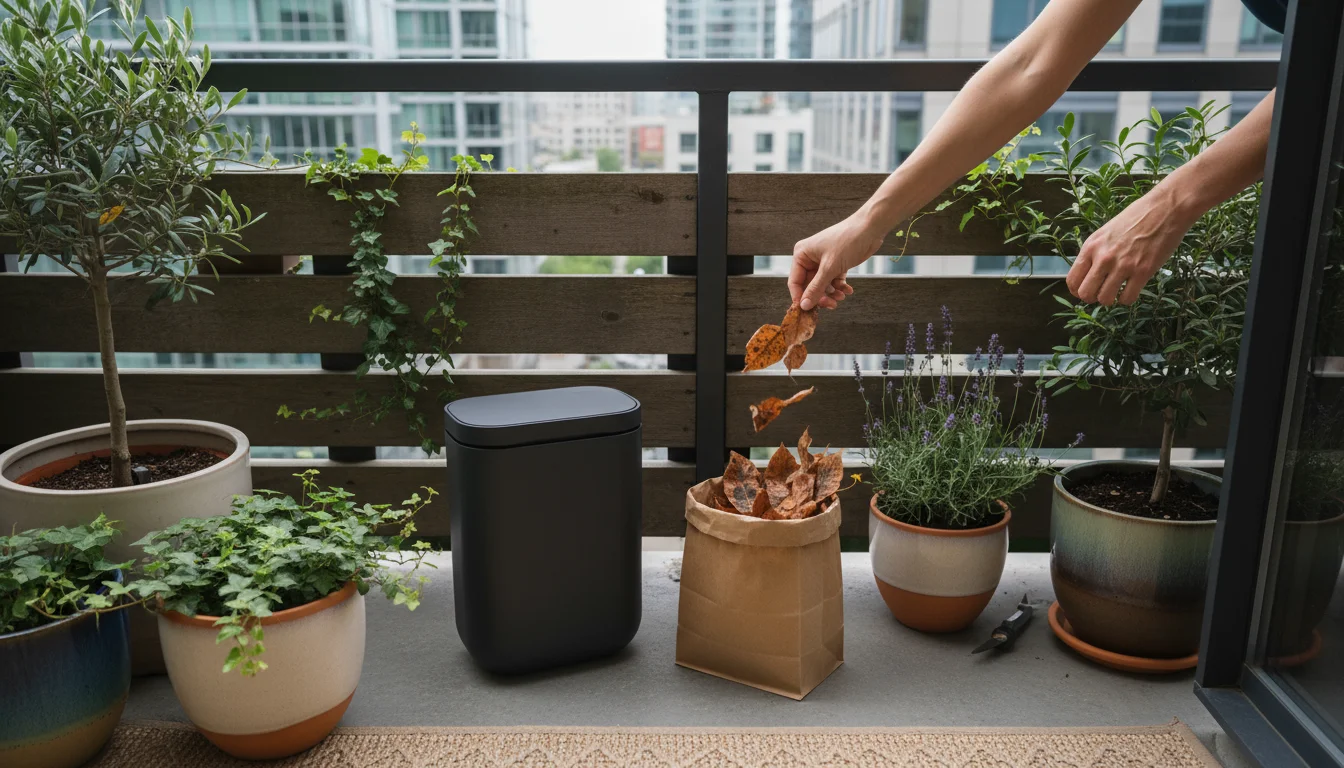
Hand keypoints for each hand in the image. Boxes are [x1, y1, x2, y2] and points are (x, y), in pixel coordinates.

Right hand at [789, 211, 880, 309]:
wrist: (870, 228)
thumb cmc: (847, 241)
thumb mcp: (830, 267)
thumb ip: (816, 288)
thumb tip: (804, 305)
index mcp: (802, 254)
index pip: (795, 282)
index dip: (800, 297)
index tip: (808, 311)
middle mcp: (810, 258)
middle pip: (810, 286)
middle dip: (821, 296)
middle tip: (831, 305)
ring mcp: (823, 261)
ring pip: (823, 285)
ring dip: (832, 293)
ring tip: (842, 296)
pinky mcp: (836, 263)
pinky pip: (834, 281)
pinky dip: (840, 287)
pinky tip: (848, 290)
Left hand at [1066, 187, 1190, 305]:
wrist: (1165, 208)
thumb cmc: (1136, 218)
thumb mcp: (1106, 232)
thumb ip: (1095, 252)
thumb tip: (1088, 275)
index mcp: (1091, 246)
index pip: (1072, 280)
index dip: (1077, 291)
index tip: (1086, 290)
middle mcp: (1104, 257)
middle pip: (1085, 294)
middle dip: (1092, 298)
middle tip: (1102, 292)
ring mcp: (1123, 265)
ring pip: (1105, 300)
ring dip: (1111, 299)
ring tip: (1118, 290)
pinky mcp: (1143, 271)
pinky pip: (1127, 299)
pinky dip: (1128, 298)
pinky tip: (1132, 288)